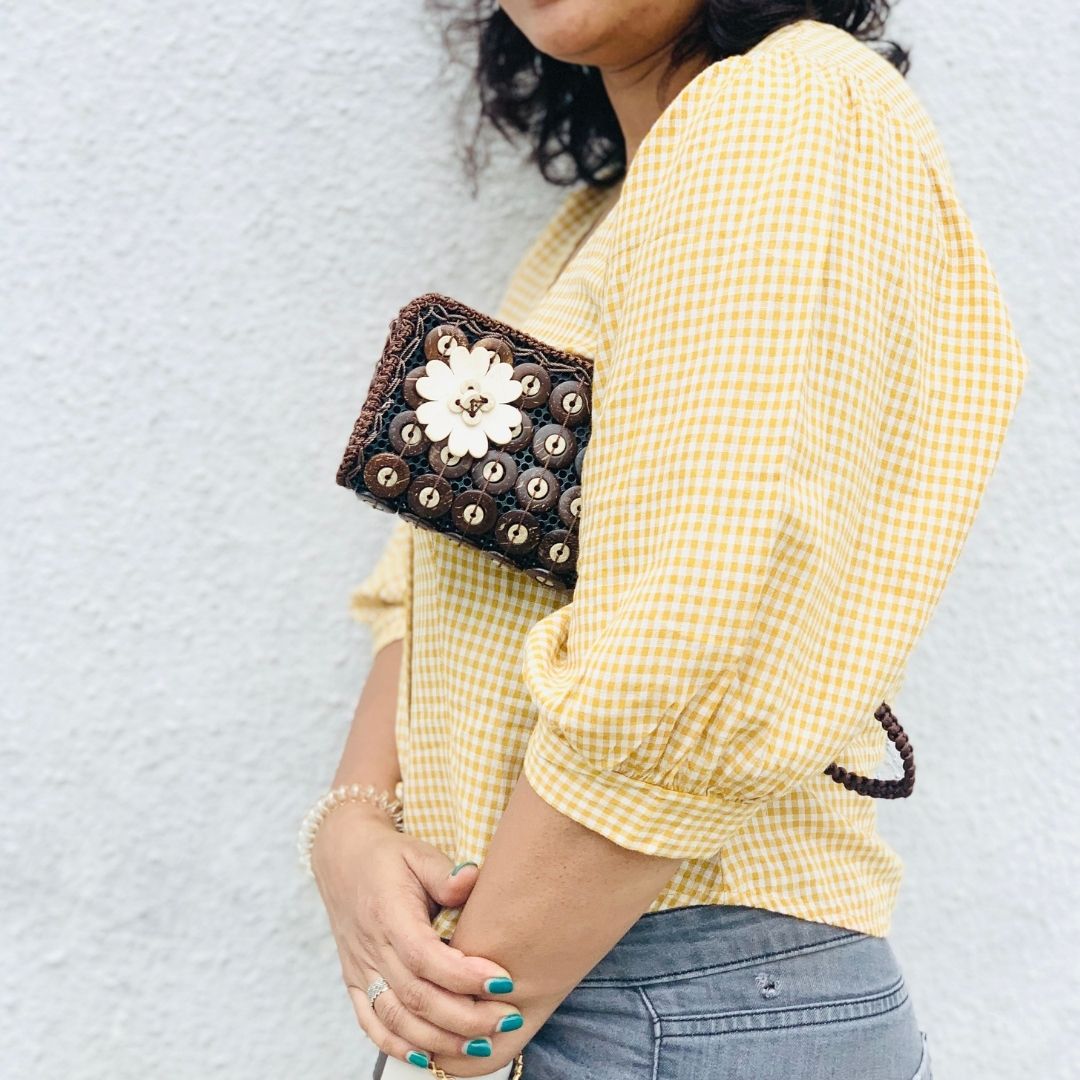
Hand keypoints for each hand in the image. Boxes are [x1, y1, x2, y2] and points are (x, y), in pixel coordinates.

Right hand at [312, 800, 523, 1068]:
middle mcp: (370, 947)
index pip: (425, 956)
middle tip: (508, 1018)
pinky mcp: (354, 982)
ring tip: (482, 1045)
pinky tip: (431, 1059)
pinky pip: (372, 1024)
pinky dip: (400, 1047)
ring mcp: (360, 969)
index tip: (504, 982)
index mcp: (388, 914)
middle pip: (416, 997)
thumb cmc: (389, 855)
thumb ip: (445, 872)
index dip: (464, 976)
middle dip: (466, 1017)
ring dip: (440, 1040)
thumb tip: (472, 879)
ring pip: (397, 1019)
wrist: (342, 856)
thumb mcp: (417, 852)